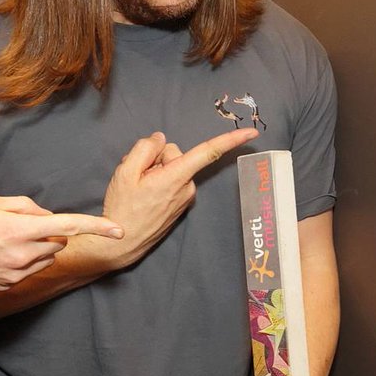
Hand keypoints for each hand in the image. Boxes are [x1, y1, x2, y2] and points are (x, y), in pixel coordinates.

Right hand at [0, 196, 122, 290]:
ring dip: (37, 246)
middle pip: (57, 241)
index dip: (96, 227)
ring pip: (46, 257)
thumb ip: (25, 206)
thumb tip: (46, 216)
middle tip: (18, 224)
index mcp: (19, 230)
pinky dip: (23, 260)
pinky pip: (29, 270)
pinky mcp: (9, 285)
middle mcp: (22, 255)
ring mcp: (16, 274)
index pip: (68, 225)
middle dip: (49, 231)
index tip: (118, 230)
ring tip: (4, 239)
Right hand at [88, 129, 257, 271]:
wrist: (122, 243)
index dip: (231, 140)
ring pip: (173, 167)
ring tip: (137, 187)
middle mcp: (187, 188)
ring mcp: (185, 198)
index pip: (208, 153)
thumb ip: (145, 149)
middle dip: (156, 158)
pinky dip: (159, 181)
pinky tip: (144, 193)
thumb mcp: (125, 172)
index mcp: (176, 177)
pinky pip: (173, 180)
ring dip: (155, 171)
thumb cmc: (122, 207)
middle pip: (175, 154)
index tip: (253, 132)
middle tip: (136, 174)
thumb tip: (161, 139)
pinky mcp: (181, 204)